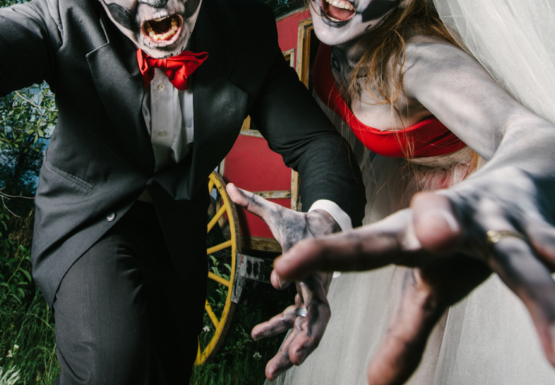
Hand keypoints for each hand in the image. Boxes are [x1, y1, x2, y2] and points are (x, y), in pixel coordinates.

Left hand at [226, 183, 338, 379]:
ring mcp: (313, 295)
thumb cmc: (300, 221)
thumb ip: (253, 202)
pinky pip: (293, 321)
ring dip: (289, 349)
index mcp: (314, 265)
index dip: (294, 282)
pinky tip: (255, 336)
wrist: (325, 226)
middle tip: (292, 361)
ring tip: (270, 370)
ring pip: (306, 329)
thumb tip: (229, 187)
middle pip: (316, 319)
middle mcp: (317, 285)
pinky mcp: (305, 300)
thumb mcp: (277, 212)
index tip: (276, 282)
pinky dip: (278, 331)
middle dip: (305, 342)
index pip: (309, 281)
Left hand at [273, 172, 554, 383]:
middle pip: (435, 227)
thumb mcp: (431, 287)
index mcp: (411, 237)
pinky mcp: (544, 228)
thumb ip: (403, 335)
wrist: (527, 177)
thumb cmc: (462, 242)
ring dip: (543, 305)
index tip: (279, 270)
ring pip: (523, 264)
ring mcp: (502, 224)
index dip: (321, 255)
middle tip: (433, 233)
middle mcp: (453, 223)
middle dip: (433, 225)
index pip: (360, 247)